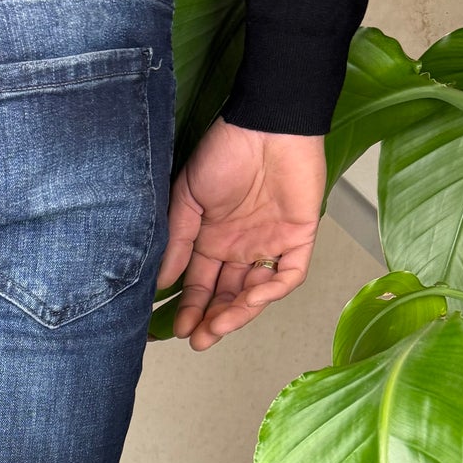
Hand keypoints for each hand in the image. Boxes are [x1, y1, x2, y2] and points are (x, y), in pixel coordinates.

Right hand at [158, 121, 325, 350]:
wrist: (266, 123)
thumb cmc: (224, 153)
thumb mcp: (187, 198)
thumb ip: (178, 242)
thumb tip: (162, 282)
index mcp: (214, 239)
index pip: (202, 285)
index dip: (191, 308)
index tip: (179, 329)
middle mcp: (242, 247)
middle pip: (228, 295)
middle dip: (213, 320)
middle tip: (199, 339)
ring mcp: (271, 244)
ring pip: (257, 293)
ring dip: (238, 313)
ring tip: (218, 327)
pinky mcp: (300, 237)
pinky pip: (289, 275)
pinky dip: (272, 292)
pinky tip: (251, 300)